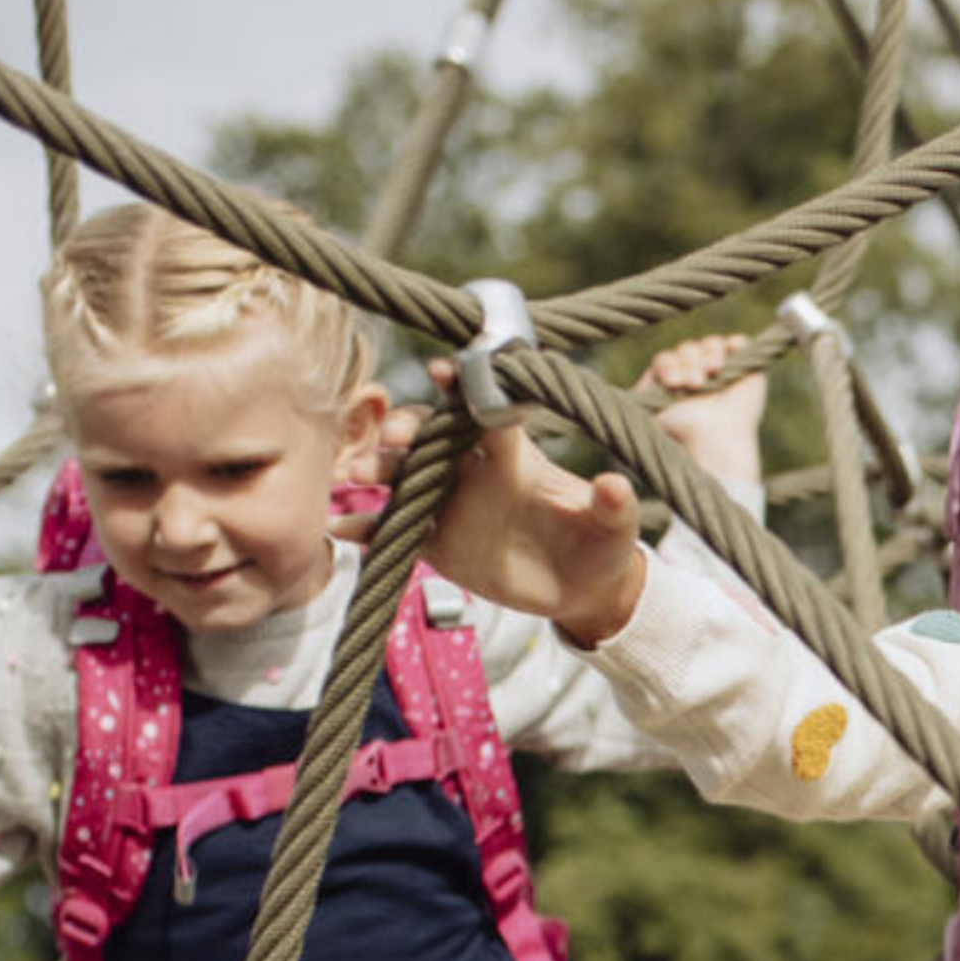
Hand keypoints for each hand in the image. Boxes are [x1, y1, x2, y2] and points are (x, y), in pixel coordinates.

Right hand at [384, 360, 649, 649]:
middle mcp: (474, 470)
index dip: (466, 386)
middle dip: (409, 429)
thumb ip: (613, 506)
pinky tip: (342, 531)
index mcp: (515, 456)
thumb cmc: (600, 547)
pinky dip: (368, 529)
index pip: (486, 409)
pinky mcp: (437, 541)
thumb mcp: (614, 529)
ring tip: (357, 476)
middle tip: (395, 436)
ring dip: (380, 470)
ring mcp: (451, 503)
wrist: (581, 591)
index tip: (444, 369)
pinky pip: (396, 529)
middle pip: (432, 436)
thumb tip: (617, 484)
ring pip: (405, 476)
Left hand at [642, 332, 770, 501]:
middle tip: (694, 384)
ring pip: (710, 344)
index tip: (673, 384)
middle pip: (686, 349)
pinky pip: (739, 344)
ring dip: (709, 353)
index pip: (665, 360)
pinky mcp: (744, 369)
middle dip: (688, 363)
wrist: (718, 451)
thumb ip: (634, 403)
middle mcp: (693, 372)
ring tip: (714, 371)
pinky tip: (732, 353)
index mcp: (669, 382)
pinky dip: (736, 344)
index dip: (668, 367)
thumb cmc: (683, 441)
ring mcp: (720, 369)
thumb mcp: (651, 418)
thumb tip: (595, 403)